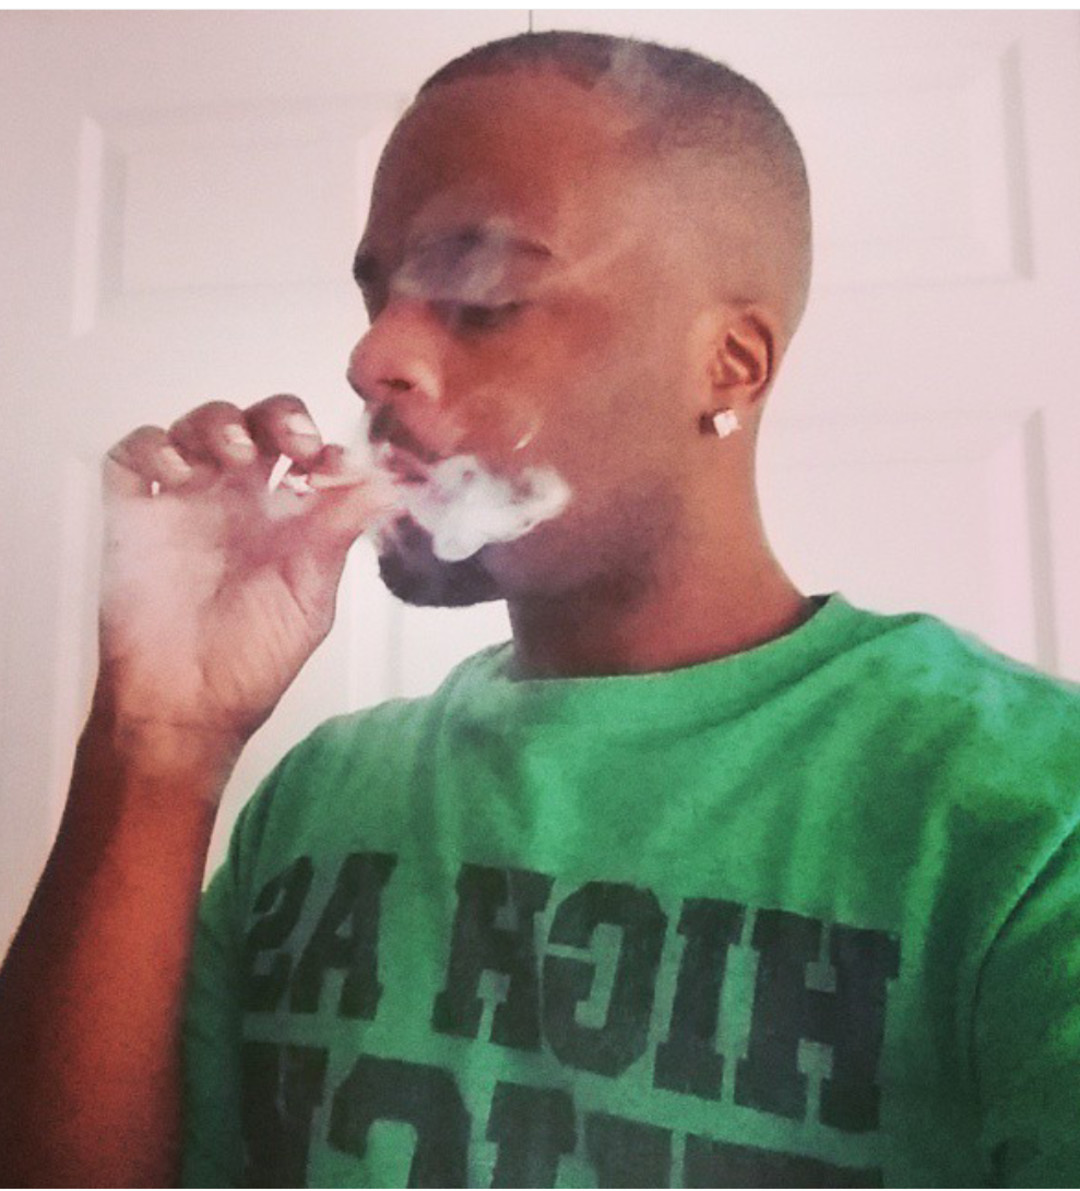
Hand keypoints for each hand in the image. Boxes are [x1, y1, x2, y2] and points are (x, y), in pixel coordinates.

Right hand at [96, 395, 391, 747]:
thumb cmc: (250, 662)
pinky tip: (176, 473)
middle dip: (278, 418)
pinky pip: (133, 455)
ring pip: (198, 427)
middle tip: (293, 443)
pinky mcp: (134, 513)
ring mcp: (186, 502)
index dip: (325, 446)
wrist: (186, 707)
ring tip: (233, 456)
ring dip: (218, 424)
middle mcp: (238, 501)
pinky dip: (152, 447)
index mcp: (286, 517)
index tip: (336, 466)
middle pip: (257, 424)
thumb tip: (390, 485)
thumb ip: (340, 534)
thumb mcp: (310, 596)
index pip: (309, 454)